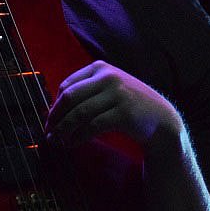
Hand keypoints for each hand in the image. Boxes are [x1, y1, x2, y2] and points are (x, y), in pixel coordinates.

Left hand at [45, 60, 182, 150]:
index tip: (50, 120)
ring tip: (58, 141)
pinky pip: (93, 126)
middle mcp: (108, 77)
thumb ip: (86, 91)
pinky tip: (73, 143)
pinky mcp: (124, 113)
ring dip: (65, 129)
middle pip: (70, 97)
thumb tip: (54, 109)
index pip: (67, 85)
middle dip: (56, 117)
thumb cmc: (128, 105)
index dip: (55, 104)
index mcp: (100, 67)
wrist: (160, 118)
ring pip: (80, 113)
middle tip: (49, 132)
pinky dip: (79, 137)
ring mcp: (117, 94)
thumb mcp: (108, 88)